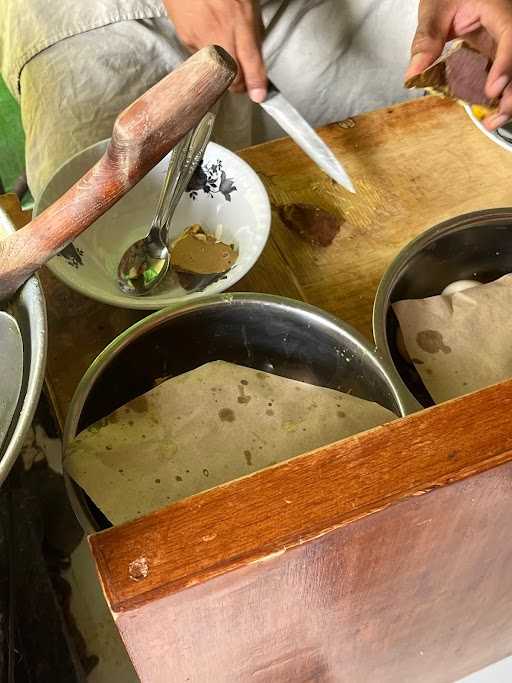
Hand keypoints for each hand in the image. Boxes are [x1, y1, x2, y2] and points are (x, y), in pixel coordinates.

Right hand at [164, 0, 266, 101]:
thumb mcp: (247, 2)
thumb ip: (254, 29)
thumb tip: (258, 55)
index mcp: (239, 18)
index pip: (251, 61)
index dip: (256, 83)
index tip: (260, 96)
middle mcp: (220, 31)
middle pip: (232, 76)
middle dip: (240, 85)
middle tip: (245, 84)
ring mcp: (200, 37)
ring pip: (216, 70)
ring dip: (223, 73)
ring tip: (226, 61)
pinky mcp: (186, 38)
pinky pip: (200, 58)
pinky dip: (207, 58)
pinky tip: (209, 43)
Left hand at [405, 0, 511, 129]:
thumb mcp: (435, 9)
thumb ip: (427, 38)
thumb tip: (414, 72)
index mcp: (500, 8)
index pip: (511, 34)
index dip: (506, 64)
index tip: (493, 89)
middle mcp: (509, 25)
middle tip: (497, 115)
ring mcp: (507, 42)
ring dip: (509, 97)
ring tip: (493, 121)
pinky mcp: (501, 53)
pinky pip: (506, 74)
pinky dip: (501, 93)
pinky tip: (491, 111)